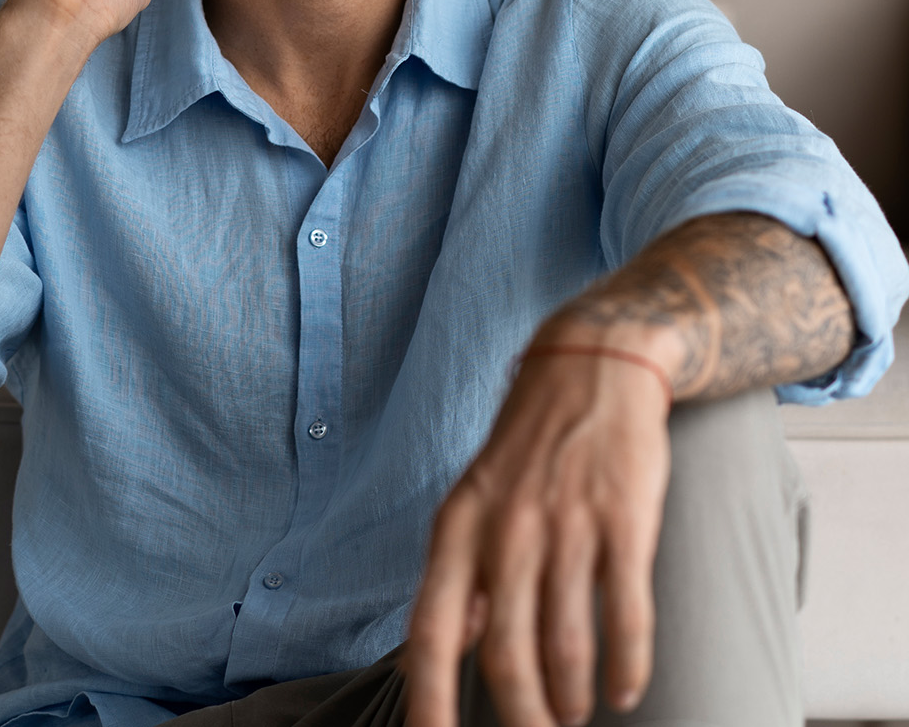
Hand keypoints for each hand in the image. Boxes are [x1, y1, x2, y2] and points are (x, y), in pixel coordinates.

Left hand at [405, 337, 671, 726]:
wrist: (590, 366)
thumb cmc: (528, 447)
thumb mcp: (473, 500)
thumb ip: (462, 572)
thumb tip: (452, 647)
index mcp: (458, 528)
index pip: (431, 634)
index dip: (430, 703)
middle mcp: (505, 530)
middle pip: (506, 656)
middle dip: (523, 716)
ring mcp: (566, 524)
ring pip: (565, 644)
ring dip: (572, 695)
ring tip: (576, 711)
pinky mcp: (623, 519)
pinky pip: (626, 614)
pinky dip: (628, 665)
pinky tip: (625, 689)